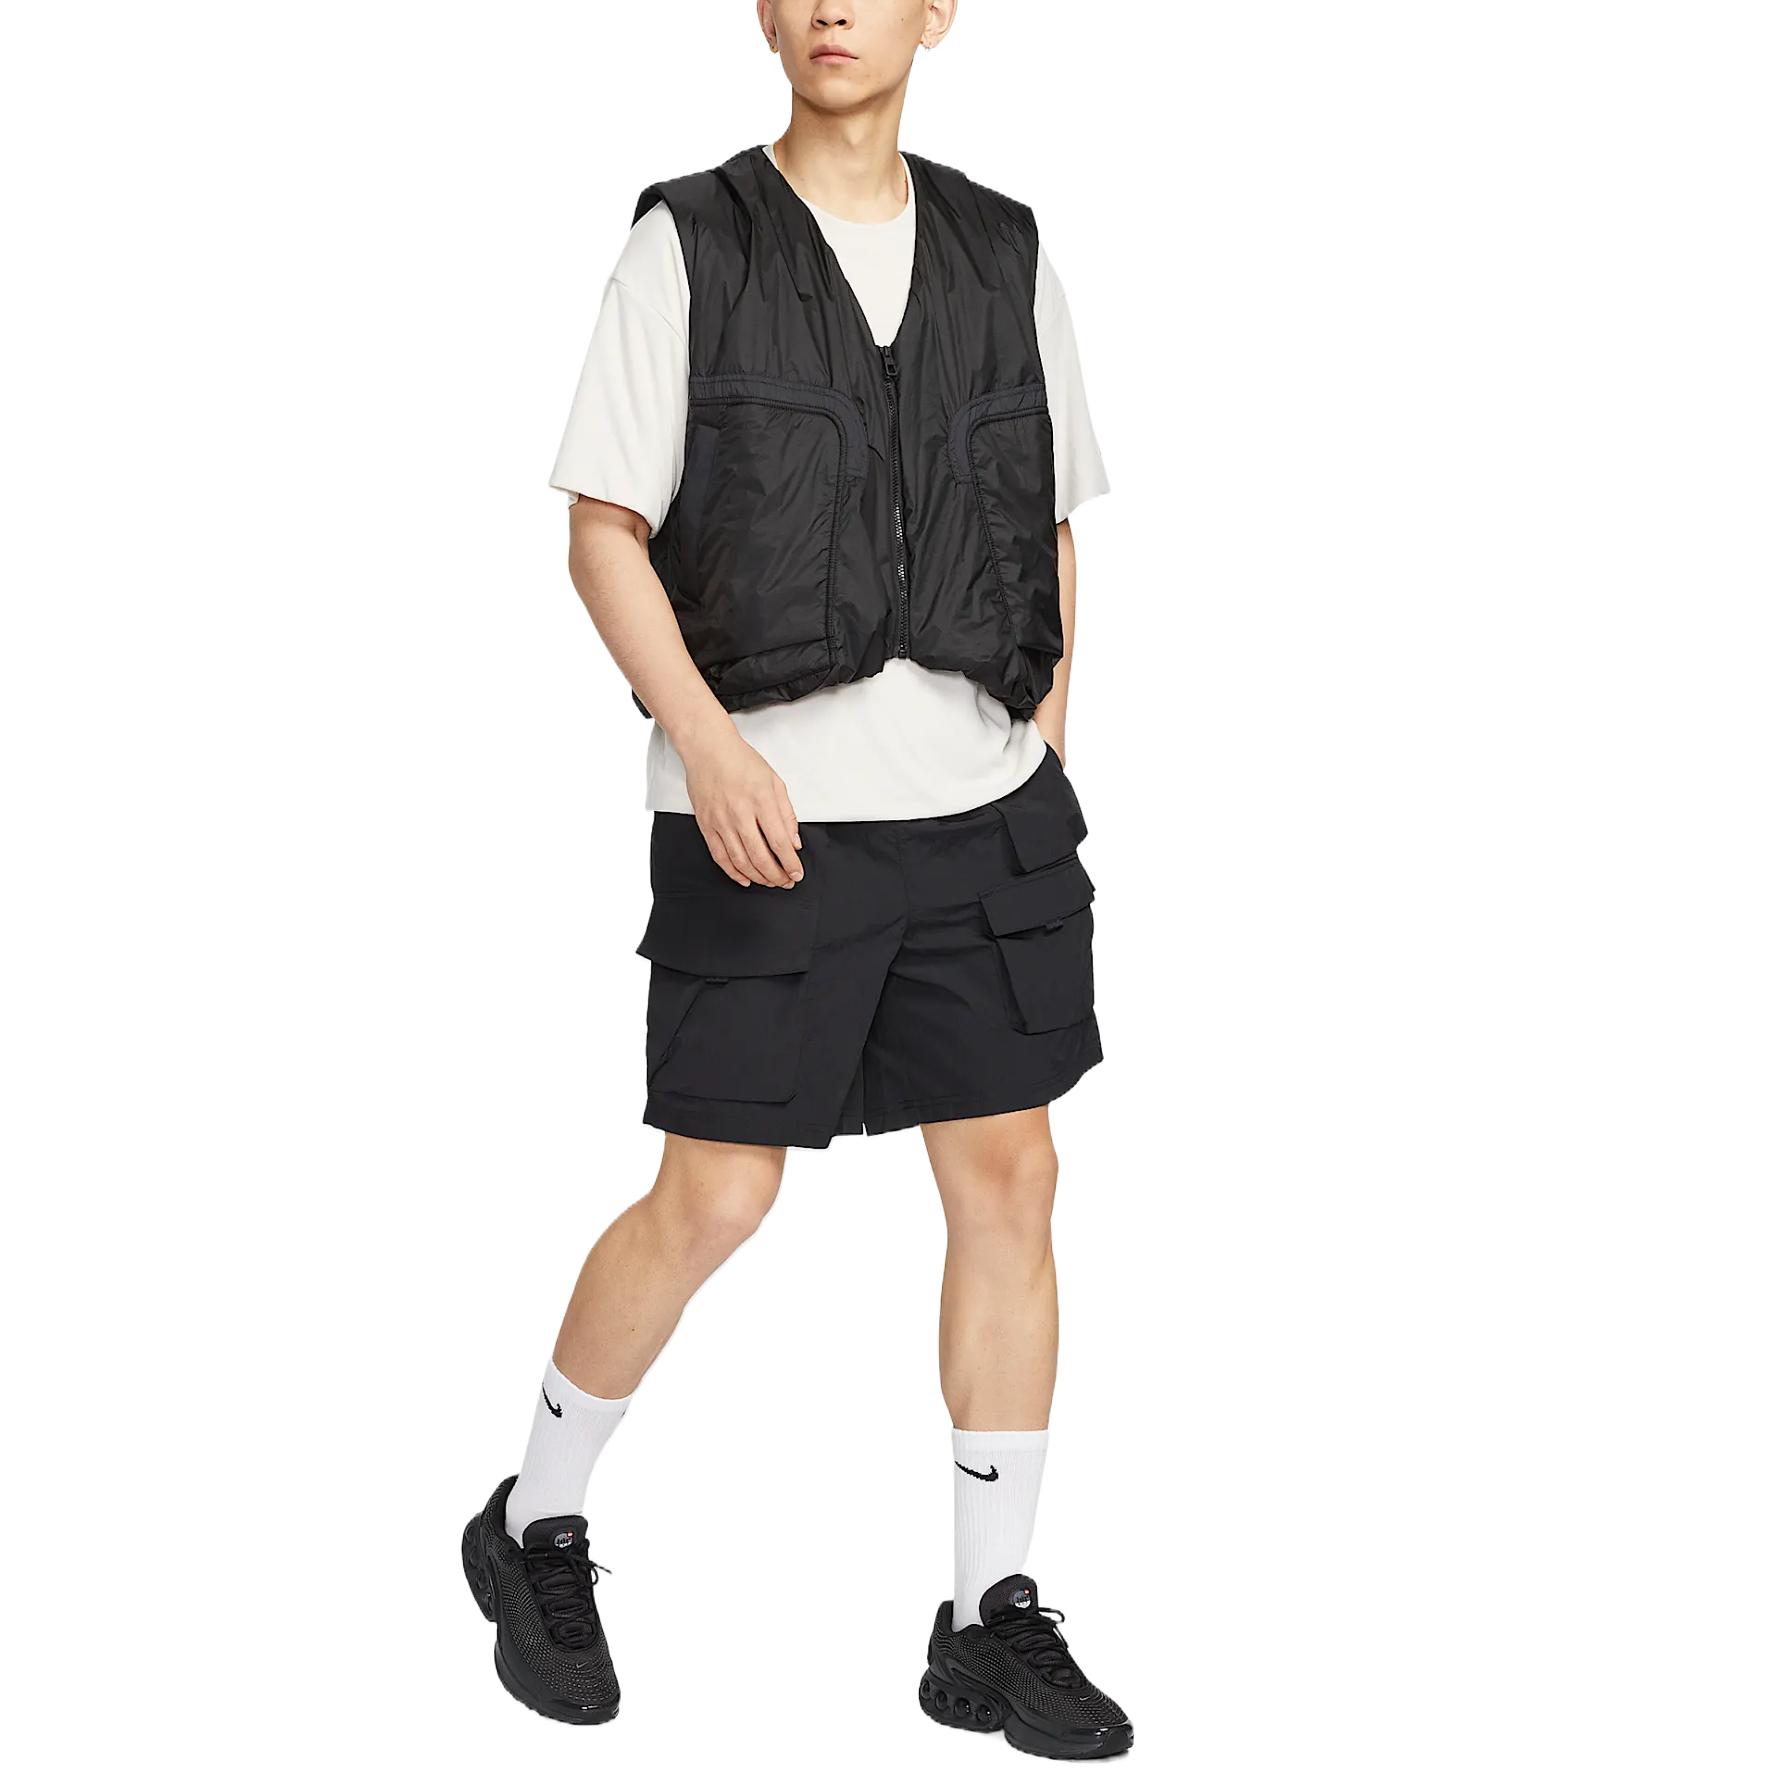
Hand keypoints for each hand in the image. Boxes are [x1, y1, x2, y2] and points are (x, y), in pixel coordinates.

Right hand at [679, 725, 803, 887]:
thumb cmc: (742, 761)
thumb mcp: (774, 781)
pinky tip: (745, 879)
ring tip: (770, 882)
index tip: (797, 873)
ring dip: (758, 877)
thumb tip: (794, 842)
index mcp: (761, 800)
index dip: (790, 863)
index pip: (779, 841)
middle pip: (760, 856)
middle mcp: (740, 813)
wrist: (707, 749)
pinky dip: (733, 872)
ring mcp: (721, 821)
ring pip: (740, 861)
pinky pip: (720, 856)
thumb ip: (787, 813)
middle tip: (786, 882)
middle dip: (776, 875)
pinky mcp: (706, 825)